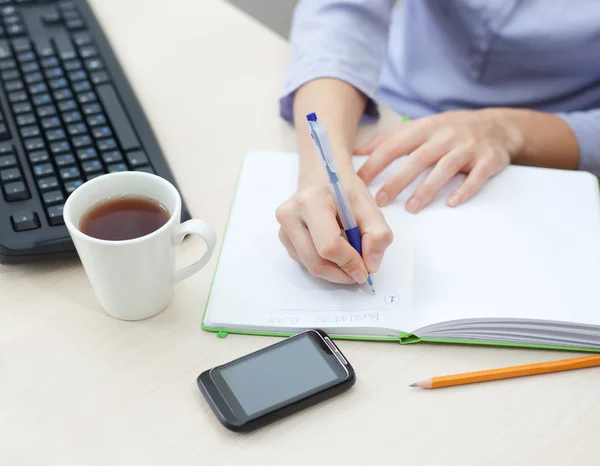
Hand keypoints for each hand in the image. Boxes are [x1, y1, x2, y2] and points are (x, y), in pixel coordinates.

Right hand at [276, 170, 392, 283]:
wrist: (322, 177)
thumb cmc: (345, 190)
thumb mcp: (369, 206)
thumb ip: (378, 235)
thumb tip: (371, 265)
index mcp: (311, 202)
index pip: (329, 246)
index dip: (349, 262)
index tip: (366, 269)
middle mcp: (290, 215)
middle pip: (316, 262)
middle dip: (342, 272)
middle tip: (360, 271)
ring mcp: (283, 228)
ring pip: (310, 267)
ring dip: (334, 271)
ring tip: (349, 256)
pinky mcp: (284, 238)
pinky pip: (305, 263)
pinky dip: (325, 265)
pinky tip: (335, 250)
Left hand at [355, 109, 523, 212]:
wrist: (498, 126)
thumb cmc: (451, 129)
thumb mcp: (420, 127)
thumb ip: (389, 139)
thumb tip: (357, 152)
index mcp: (424, 129)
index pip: (394, 146)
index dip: (375, 164)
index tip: (358, 182)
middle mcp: (445, 136)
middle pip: (418, 158)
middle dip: (398, 180)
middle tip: (381, 200)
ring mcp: (468, 147)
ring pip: (445, 168)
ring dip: (428, 188)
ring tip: (412, 208)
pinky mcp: (488, 159)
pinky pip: (477, 176)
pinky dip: (465, 189)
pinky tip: (452, 202)